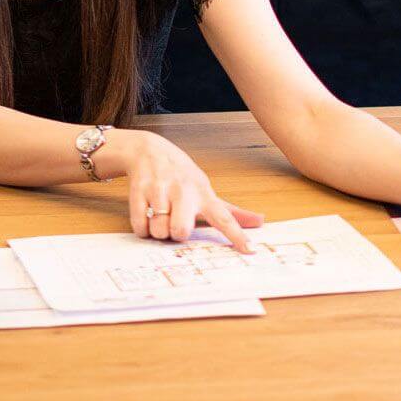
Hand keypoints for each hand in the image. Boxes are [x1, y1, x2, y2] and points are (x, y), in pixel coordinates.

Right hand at [112, 130, 263, 247]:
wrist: (150, 151)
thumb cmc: (182, 176)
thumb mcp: (206, 190)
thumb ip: (231, 211)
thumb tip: (260, 221)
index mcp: (204, 194)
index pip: (224, 217)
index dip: (237, 234)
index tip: (250, 249)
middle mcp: (184, 191)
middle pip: (182, 231)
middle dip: (176, 233)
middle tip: (175, 221)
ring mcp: (161, 190)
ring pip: (159, 231)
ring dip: (158, 230)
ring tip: (160, 215)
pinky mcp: (140, 191)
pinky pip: (141, 226)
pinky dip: (143, 228)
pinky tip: (148, 214)